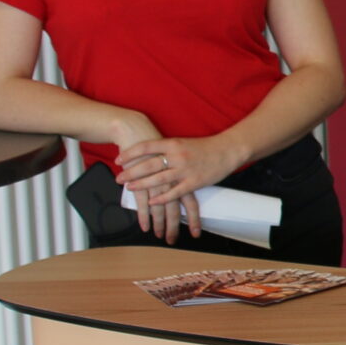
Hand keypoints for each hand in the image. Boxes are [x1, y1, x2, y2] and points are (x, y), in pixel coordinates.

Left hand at [115, 129, 246, 241]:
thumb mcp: (182, 143)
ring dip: (142, 185)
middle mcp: (177, 155)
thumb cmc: (204, 147)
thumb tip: (147, 154)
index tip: (118, 160)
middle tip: (118, 178)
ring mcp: (185, 169)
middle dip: (131, 172)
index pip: (146, 147)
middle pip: (149, 164)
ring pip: (159, 179)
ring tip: (129, 188)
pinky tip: (151, 202)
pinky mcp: (194, 182)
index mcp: (173, 143)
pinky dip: (162, 198)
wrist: (227, 150)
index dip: (130, 154)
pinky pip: (175, 192)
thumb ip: (167, 148)